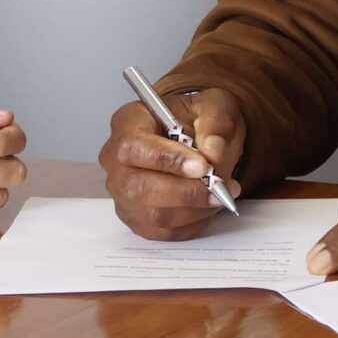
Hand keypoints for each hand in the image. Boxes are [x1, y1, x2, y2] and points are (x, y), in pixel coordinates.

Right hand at [101, 89, 245, 239]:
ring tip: (221, 194)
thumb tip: (213, 151)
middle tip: (219, 186)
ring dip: (193, 209)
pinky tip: (208, 206)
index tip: (202, 166)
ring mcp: (123, 194)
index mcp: (128, 123)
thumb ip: (216, 123)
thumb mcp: (215, 106)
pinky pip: (162, 231)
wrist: (201, 140)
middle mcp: (116, 161)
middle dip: (184, 192)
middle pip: (138, 187)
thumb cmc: (199, 120)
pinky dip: (191, 223)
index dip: (166, 160)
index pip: (133, 147)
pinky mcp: (136, 219)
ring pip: (152, 214)